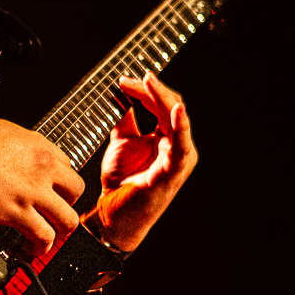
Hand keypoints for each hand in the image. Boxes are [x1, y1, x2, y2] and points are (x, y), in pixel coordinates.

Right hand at [0, 104, 84, 255]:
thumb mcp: (3, 133)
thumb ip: (17, 149)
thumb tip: (14, 159)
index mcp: (40, 145)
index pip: (68, 168)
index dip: (58, 184)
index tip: (49, 193)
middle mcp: (43, 167)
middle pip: (76, 193)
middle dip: (65, 205)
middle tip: (51, 215)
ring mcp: (32, 191)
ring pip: (68, 220)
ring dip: (59, 232)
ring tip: (45, 238)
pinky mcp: (16, 212)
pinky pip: (43, 237)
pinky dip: (39, 248)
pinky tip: (28, 249)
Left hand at [86, 73, 196, 251]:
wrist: (113, 213)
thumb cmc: (121, 181)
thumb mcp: (121, 143)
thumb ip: (125, 120)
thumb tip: (120, 95)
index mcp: (166, 137)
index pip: (160, 105)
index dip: (143, 90)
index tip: (122, 82)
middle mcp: (176, 145)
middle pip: (170, 107)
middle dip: (150, 90)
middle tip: (129, 80)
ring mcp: (178, 158)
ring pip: (176, 119)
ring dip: (162, 99)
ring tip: (148, 83)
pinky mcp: (174, 172)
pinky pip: (181, 147)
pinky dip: (181, 127)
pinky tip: (177, 111)